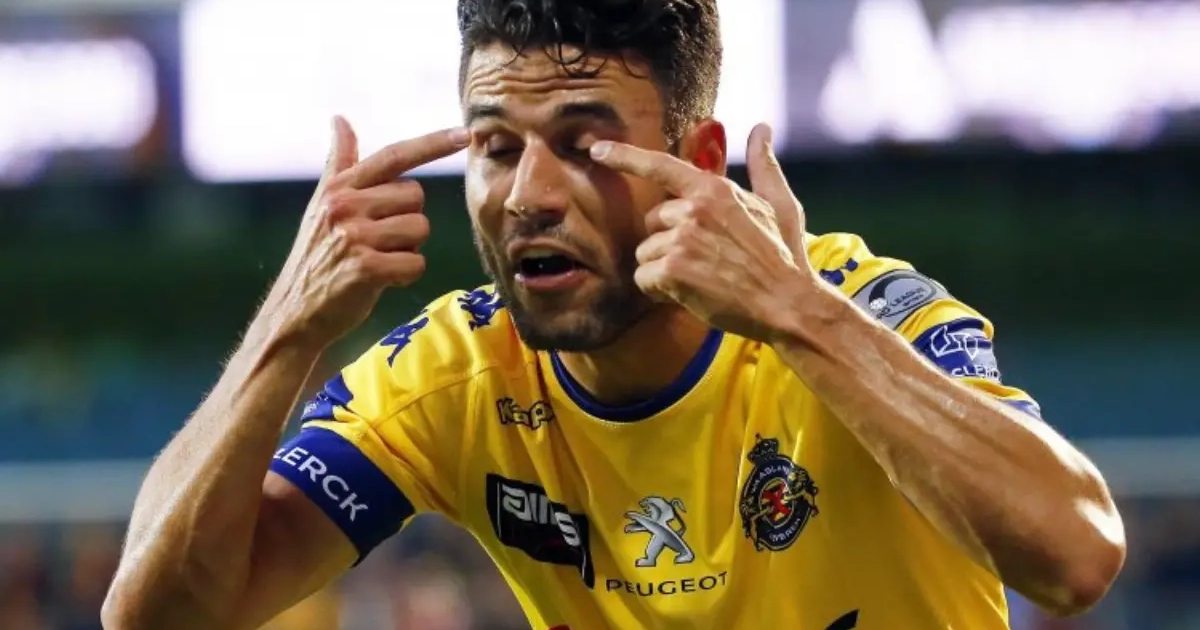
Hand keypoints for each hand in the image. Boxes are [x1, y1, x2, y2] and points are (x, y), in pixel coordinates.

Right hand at [263, 116, 468, 347]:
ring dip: (408, 248)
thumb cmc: (318, 256)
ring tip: (378, 259)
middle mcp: (345, 206)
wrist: (295, 311)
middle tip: (378, 241)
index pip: (394, 155)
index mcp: (339, 187)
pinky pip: (416, 262)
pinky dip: (406, 274)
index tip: (466, 134)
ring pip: (420, 228)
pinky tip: (382, 279)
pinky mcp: (365, 268)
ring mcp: (354, 236)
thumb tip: (339, 119)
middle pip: (416, 196)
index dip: (433, 143)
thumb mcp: (323, 204)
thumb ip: (339, 162)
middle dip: (408, 219)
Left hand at [588, 124, 815, 341]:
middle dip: (669, 243)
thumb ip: (763, 165)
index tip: (596, 150)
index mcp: (714, 189)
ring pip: (645, 253)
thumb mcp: (779, 204)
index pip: (661, 166)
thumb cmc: (784, 256)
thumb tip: (762, 129)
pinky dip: (659, 292)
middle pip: (652, 223)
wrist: (787, 304)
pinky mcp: (673, 271)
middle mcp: (694, 209)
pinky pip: (643, 278)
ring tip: (701, 279)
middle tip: (705, 261)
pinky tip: (690, 294)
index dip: (625, 156)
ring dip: (664, 271)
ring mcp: (682, 239)